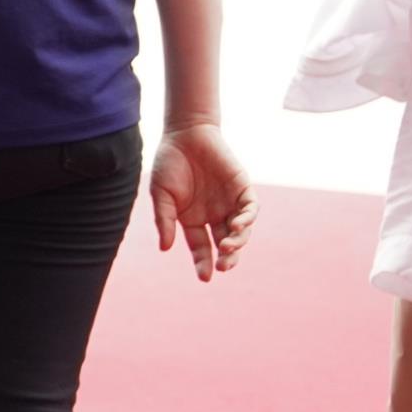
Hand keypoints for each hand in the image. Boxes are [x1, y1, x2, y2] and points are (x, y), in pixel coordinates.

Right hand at [150, 122, 254, 281]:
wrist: (185, 134)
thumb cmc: (169, 163)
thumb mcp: (161, 195)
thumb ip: (165, 220)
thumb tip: (165, 248)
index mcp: (193, 220)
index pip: (201, 247)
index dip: (203, 263)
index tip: (205, 277)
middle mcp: (213, 215)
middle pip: (224, 243)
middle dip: (226, 258)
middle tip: (223, 267)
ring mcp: (229, 202)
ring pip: (240, 230)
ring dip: (237, 242)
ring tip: (228, 247)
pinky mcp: (242, 188)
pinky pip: (250, 209)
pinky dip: (247, 219)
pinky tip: (238, 226)